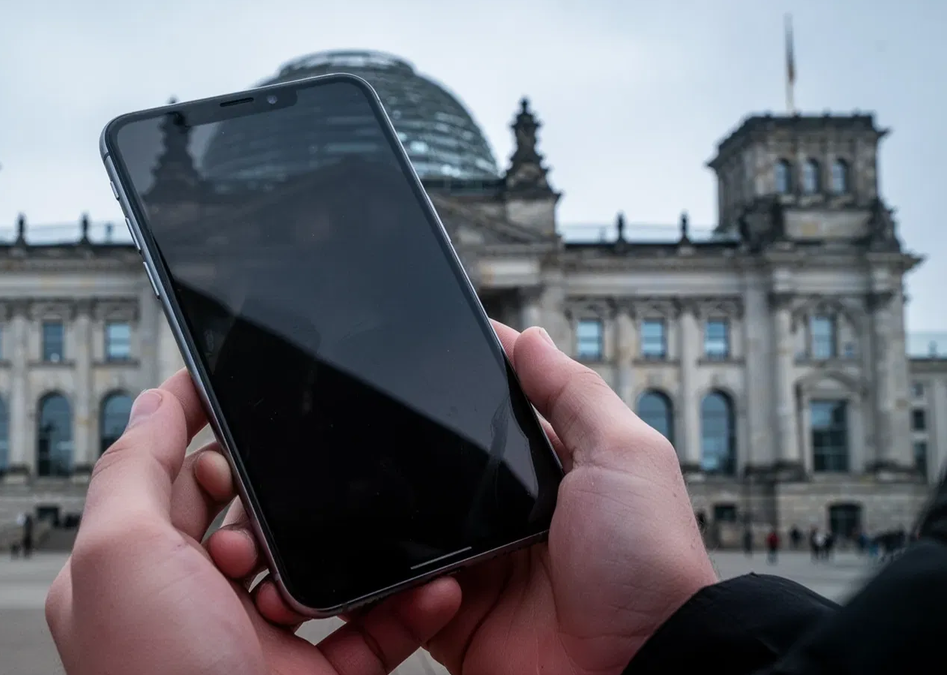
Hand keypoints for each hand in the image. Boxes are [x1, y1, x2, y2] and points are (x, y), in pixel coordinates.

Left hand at [45, 370, 461, 674]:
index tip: (238, 388)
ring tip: (350, 536)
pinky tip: (428, 581)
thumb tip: (154, 401)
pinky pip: (371, 630)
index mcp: (131, 574)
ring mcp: (252, 643)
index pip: (164, 479)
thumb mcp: (119, 555)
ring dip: (341, 549)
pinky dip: (404, 606)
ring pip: (312, 569)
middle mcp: (189, 607)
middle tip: (284, 495)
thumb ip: (132, 470)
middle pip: (244, 515)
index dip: (200, 433)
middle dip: (272, 496)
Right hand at [217, 323, 715, 674]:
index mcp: (547, 473)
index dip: (453, 388)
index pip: (486, 418)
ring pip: (404, 525)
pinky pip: (394, 588)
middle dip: (398, 452)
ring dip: (379, 512)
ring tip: (341, 486)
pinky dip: (375, 576)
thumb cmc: (648, 565)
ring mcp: (475, 566)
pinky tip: (361, 550)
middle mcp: (506, 515)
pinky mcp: (447, 615)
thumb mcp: (626, 455)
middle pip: (434, 469)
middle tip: (352, 425)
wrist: (636, 671)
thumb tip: (529, 337)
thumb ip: (574, 395)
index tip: (406, 356)